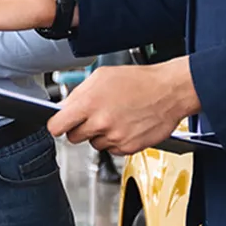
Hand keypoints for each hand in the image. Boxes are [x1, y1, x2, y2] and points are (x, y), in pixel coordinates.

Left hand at [46, 58, 200, 154]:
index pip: (57, 126)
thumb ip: (79, 93)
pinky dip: (115, 141)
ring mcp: (115, 137)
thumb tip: (63, 107)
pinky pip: (112, 149)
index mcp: (89, 103)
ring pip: (94, 144)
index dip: (57, 125)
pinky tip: (124, 125)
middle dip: (79, 128)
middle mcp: (100, 123)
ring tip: (114, 117)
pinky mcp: (128, 148)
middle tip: (92, 117)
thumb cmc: (138, 80)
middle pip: (74, 138)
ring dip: (99, 134)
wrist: (169, 91)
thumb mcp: (101, 76)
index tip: (59, 124)